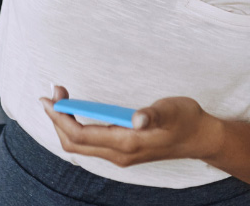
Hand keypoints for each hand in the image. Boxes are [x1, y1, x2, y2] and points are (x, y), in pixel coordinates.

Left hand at [40, 86, 220, 167]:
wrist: (200, 138)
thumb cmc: (186, 120)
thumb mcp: (172, 111)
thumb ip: (154, 115)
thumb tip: (138, 118)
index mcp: (127, 143)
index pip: (81, 135)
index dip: (61, 117)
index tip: (49, 97)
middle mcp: (119, 154)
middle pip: (74, 143)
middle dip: (57, 119)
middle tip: (52, 93)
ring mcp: (120, 155)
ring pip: (80, 145)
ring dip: (65, 123)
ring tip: (60, 98)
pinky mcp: (122, 151)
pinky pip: (89, 143)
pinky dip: (75, 128)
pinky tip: (75, 112)